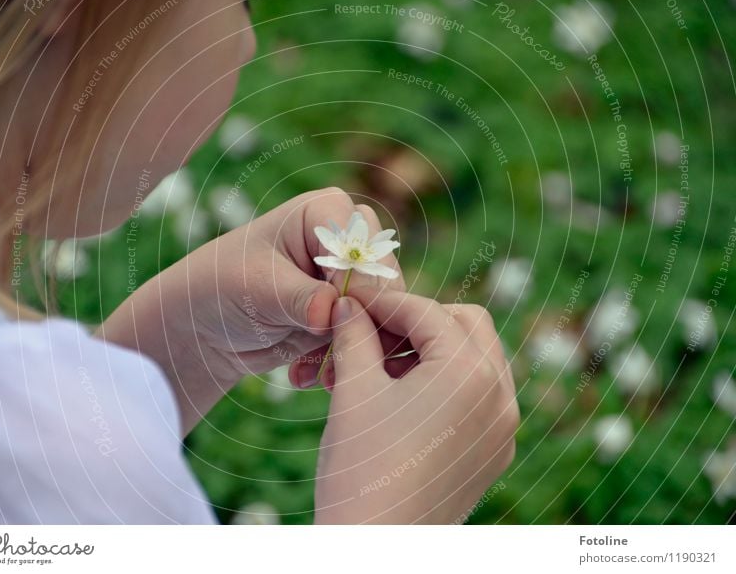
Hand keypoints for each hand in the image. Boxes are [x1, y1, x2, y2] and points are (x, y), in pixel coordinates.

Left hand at [100, 188, 404, 433]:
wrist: (206, 327)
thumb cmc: (222, 287)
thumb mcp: (259, 289)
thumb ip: (299, 298)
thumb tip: (329, 311)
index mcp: (328, 211)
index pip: (365, 249)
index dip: (360, 289)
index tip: (337, 322)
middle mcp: (348, 240)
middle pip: (385, 283)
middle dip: (362, 325)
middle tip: (337, 357)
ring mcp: (351, 278)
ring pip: (380, 317)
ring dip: (350, 350)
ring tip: (315, 374)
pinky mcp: (348, 313)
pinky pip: (365, 340)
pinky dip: (340, 362)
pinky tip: (304, 374)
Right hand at [314, 286, 518, 523]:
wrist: (374, 551)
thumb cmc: (361, 469)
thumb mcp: (352, 389)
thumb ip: (353, 333)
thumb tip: (348, 304)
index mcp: (468, 373)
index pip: (428, 311)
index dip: (384, 301)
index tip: (353, 300)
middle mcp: (499, 397)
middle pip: (466, 324)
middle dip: (419, 319)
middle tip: (374, 331)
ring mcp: (502, 430)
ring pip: (477, 359)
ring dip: (435, 349)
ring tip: (384, 365)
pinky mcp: (492, 454)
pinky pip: (480, 397)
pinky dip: (448, 382)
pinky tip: (404, 397)